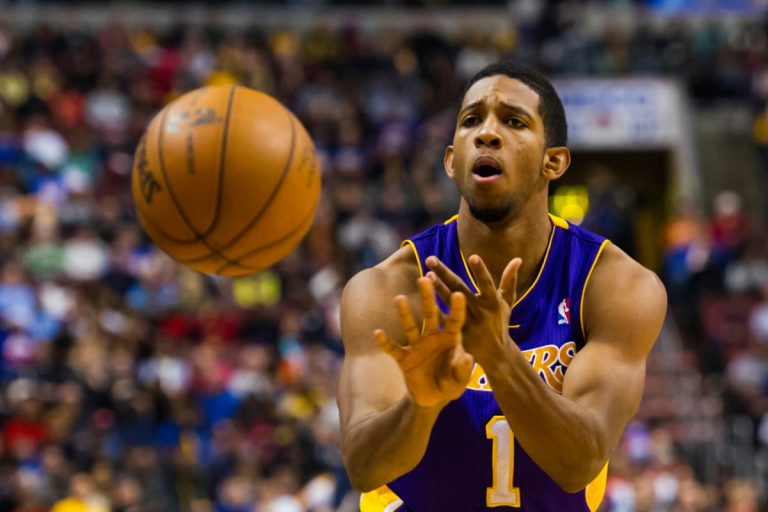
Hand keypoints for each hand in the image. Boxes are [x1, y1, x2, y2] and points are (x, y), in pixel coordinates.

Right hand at [374, 277, 473, 408]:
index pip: (455, 320)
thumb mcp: (459, 381)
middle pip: (430, 314)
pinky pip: (394, 349)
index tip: (458, 294)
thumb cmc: (450, 384)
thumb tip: (468, 357)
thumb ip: (463, 370)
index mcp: (450, 339)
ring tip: (399, 299)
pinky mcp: (404, 358)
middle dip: (428, 297)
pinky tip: (377, 333)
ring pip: (410, 326)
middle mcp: (433, 337)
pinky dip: (385, 342)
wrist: (432, 398)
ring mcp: (417, 346)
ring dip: (405, 313)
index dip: (457, 308)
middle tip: (424, 279)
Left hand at [425, 255, 520, 364]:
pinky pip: (443, 320)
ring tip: (426, 275)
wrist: (496, 355)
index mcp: (493, 302)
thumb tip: (518, 259)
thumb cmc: (500, 322)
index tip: (473, 256)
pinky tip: (422, 298)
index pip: (487, 284)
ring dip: (437, 288)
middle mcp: (481, 313)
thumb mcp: (507, 303)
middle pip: (459, 289)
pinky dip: (434, 309)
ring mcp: (468, 324)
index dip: (481, 271)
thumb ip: (509, 281)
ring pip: (449, 303)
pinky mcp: (458, 335)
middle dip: (444, 273)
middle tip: (430, 259)